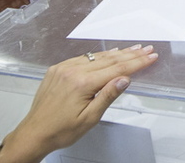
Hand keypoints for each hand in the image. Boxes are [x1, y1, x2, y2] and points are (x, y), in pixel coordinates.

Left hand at [0, 45, 158, 162]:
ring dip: (117, 53)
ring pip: (96, 57)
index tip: (150, 57)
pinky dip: (98, 56)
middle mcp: (73, 71)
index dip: (136, 63)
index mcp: (82, 83)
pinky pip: (82, 58)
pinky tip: (108, 54)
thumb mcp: (90, 118)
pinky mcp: (57, 69)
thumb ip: (108, 96)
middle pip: (109, 59)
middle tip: (147, 49)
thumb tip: (125, 79)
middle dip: (131, 54)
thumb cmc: (61, 130)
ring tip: (133, 49)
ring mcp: (64, 68)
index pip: (117, 69)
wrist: (34, 133)